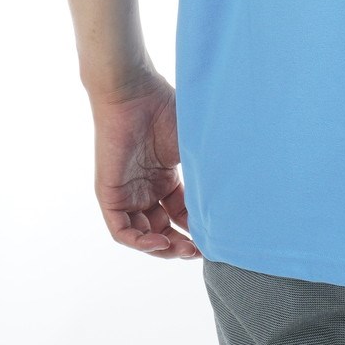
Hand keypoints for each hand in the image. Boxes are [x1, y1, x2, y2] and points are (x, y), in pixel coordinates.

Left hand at [87, 69, 199, 259]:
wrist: (134, 92)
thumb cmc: (166, 110)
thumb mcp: (191, 148)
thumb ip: (205, 173)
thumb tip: (235, 197)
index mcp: (165, 176)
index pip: (180, 212)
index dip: (195, 228)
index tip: (214, 237)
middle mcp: (145, 188)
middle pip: (163, 228)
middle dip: (181, 243)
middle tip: (199, 252)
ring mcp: (127, 192)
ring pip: (142, 234)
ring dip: (162, 247)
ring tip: (183, 250)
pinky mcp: (109, 194)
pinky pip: (121, 230)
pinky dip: (140, 242)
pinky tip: (161, 242)